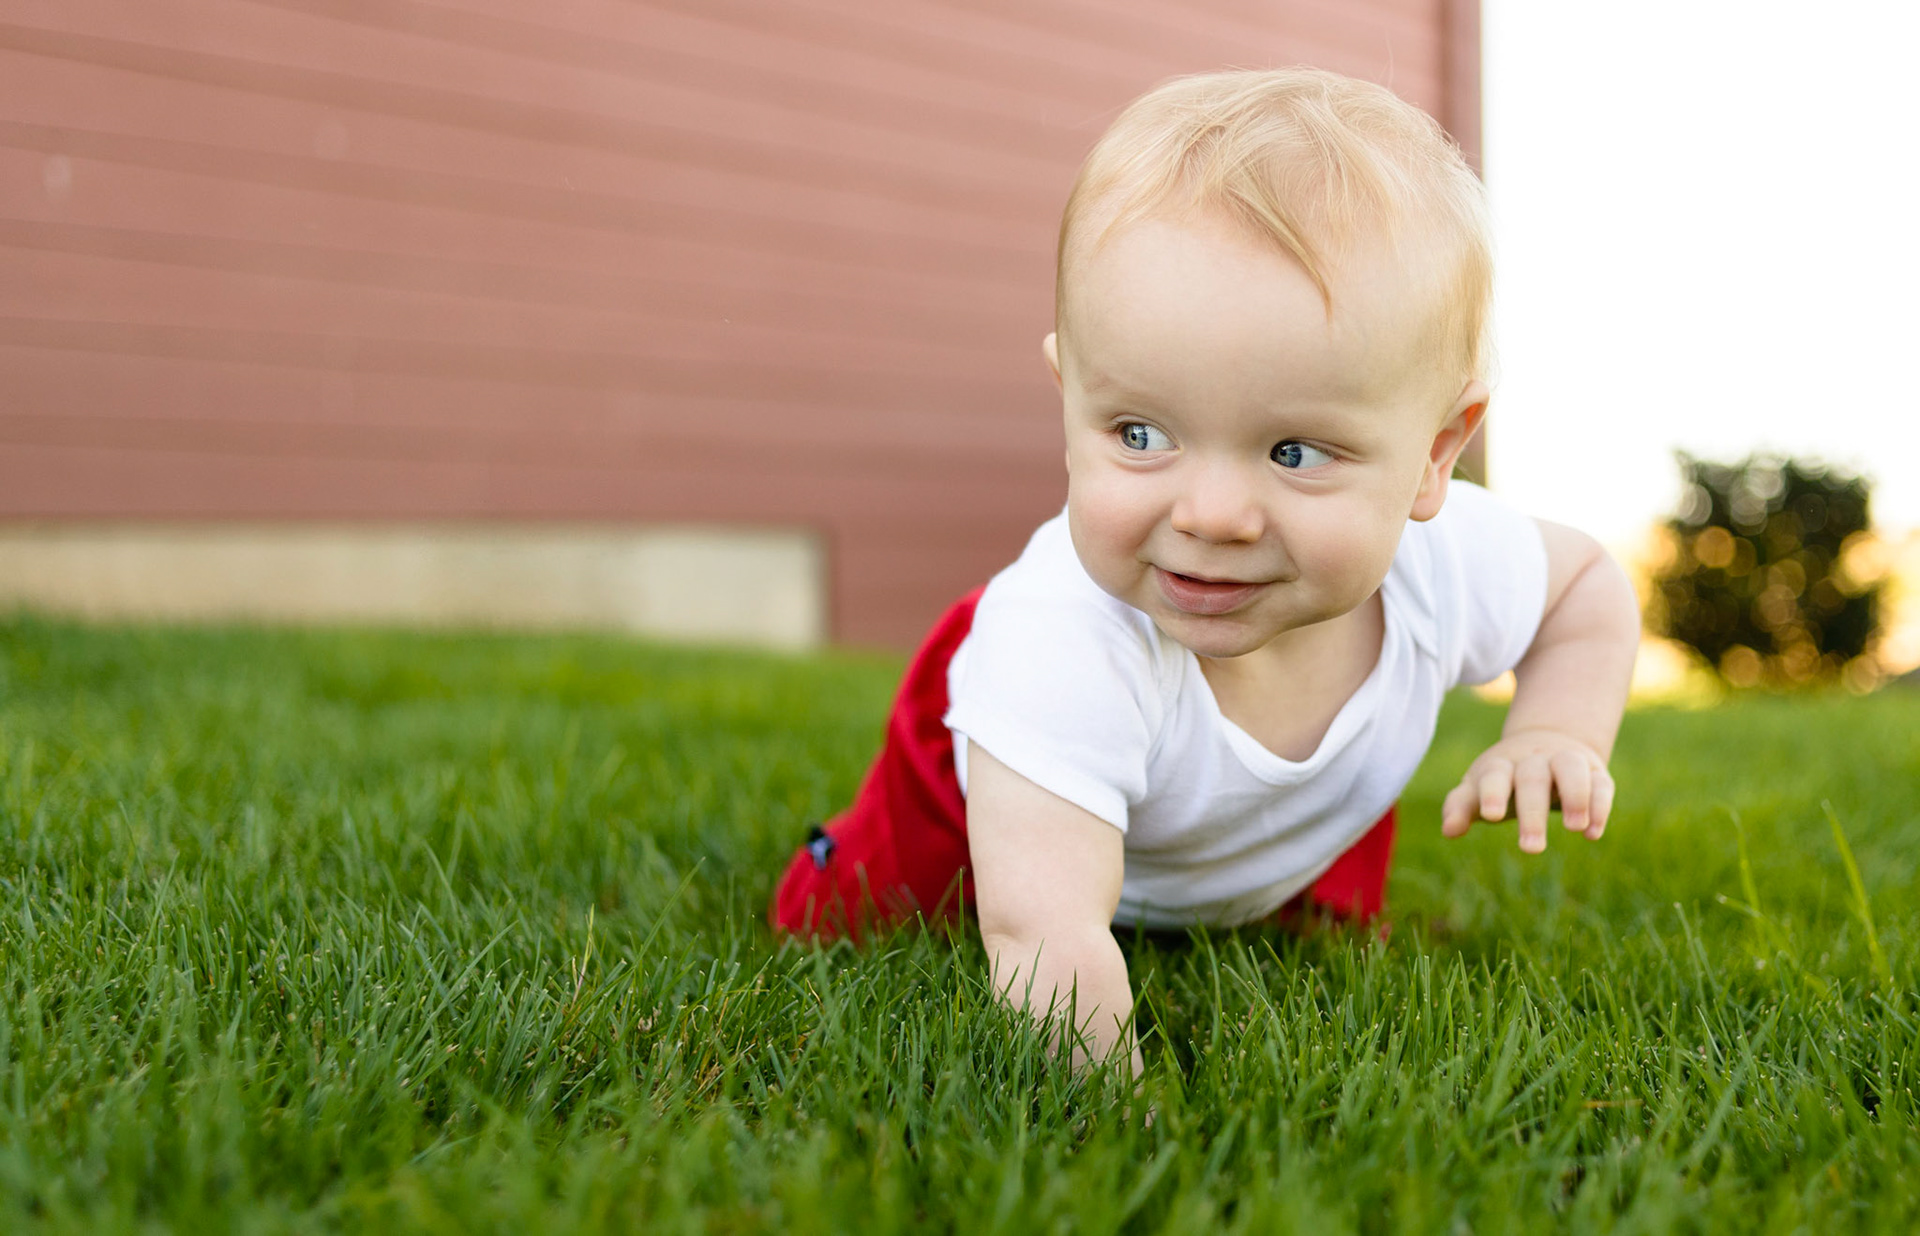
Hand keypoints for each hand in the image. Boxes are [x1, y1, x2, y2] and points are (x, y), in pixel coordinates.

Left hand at [1441, 728, 1613, 852]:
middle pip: (1532, 779)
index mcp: (1500, 766)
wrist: (1545, 743)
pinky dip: (1599, 806)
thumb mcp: (1478, 790)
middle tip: (1531, 848)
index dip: (1492, 793)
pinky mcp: (1594, 773)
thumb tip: (1449, 830)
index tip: (1491, 816)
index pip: (1494, 775)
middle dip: (1532, 813)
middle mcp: (1533, 760)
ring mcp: (1565, 762)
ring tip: (1573, 828)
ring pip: (1570, 769)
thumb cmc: (1503, 779)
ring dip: (1574, 797)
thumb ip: (1461, 806)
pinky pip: (1600, 783)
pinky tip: (1592, 833)